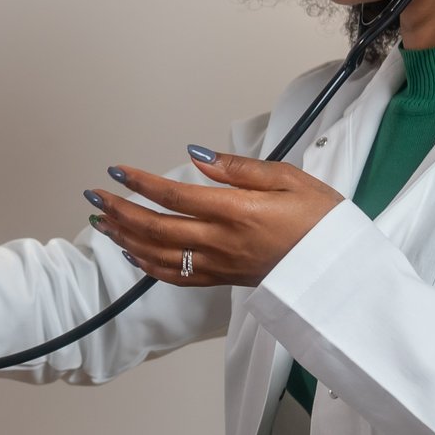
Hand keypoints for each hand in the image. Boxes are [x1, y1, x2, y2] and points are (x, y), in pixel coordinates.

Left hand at [89, 149, 344, 287]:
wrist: (339, 268)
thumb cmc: (320, 218)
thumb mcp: (288, 178)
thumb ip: (239, 169)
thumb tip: (197, 155)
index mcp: (237, 212)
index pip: (176, 196)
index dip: (142, 184)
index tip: (118, 171)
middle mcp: (221, 242)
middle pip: (156, 228)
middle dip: (120, 211)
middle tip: (95, 196)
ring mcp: (219, 265)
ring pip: (158, 255)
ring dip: (125, 237)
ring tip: (102, 220)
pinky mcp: (222, 279)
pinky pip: (176, 277)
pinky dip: (147, 265)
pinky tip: (131, 252)